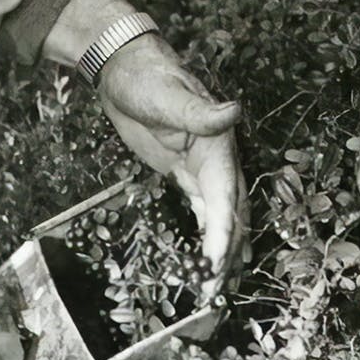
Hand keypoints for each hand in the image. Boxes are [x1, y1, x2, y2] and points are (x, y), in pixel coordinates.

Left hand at [98, 35, 251, 291]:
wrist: (126, 69)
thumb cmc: (147, 77)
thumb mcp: (168, 93)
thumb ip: (198, 111)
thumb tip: (232, 111)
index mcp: (218, 145)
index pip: (225, 196)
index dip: (224, 232)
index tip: (218, 263)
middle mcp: (218, 161)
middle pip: (231, 213)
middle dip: (228, 253)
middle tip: (218, 290)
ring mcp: (202, 169)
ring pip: (220, 216)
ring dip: (222, 250)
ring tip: (217, 285)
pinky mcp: (184, 174)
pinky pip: (203, 210)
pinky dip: (208, 235)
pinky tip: (208, 259)